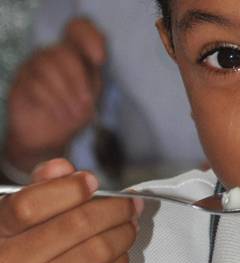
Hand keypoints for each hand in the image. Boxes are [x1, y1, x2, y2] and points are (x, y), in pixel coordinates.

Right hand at [0, 159, 140, 262]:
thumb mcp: (18, 229)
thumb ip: (39, 193)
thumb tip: (64, 167)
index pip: (29, 204)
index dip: (67, 189)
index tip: (92, 181)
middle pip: (75, 226)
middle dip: (113, 210)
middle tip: (130, 206)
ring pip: (97, 252)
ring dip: (123, 234)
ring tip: (130, 227)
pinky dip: (120, 262)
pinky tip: (118, 255)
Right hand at [3, 18, 106, 172]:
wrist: (49, 137)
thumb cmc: (73, 113)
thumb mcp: (91, 94)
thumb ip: (94, 76)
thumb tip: (98, 60)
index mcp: (74, 54)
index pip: (79, 29)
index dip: (89, 38)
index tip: (101, 60)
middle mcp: (52, 54)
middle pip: (64, 54)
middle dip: (79, 81)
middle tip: (86, 104)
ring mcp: (33, 66)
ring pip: (48, 67)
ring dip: (66, 94)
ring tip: (75, 114)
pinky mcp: (20, 81)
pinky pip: (35, 84)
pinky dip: (52, 102)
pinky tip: (61, 115)